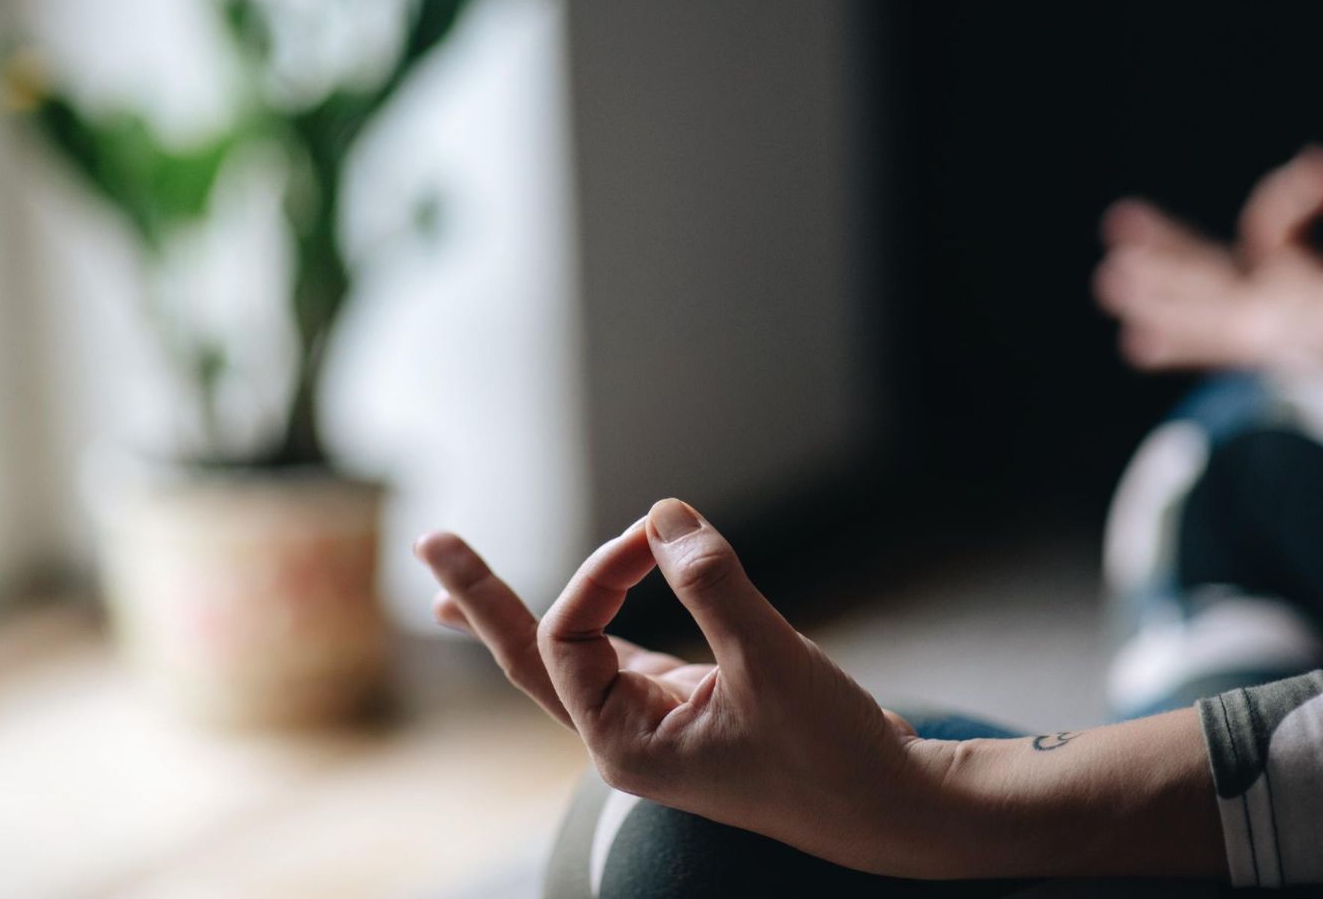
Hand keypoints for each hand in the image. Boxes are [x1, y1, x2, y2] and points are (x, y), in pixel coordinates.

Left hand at [417, 499, 1226, 879]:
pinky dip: (594, 617)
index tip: (660, 536)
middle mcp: (625, 734)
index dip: (602, 573)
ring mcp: (654, 718)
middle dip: (483, 600)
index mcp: (625, 744)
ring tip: (452, 586)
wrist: (892, 808)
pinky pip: (619, 650)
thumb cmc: (834, 755)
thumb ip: (714, 584)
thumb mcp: (773, 664)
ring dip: (515, 615)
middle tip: (430, 544)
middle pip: (531, 659)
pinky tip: (582, 601)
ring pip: (569, 655)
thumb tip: (663, 514)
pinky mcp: (688, 700)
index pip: (571, 636)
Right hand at [1094, 147, 1322, 390]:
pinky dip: (1179, 343)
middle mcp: (1266, 308)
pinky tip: (1136, 343)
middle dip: (1162, 250)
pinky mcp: (1273, 354)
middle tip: (1117, 222)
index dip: (1286, 198)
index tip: (1319, 176)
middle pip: (1202, 273)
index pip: (1262, 229)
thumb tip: (1317, 160)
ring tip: (1109, 280)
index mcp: (1291, 280)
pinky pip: (1219, 342)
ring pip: (1200, 306)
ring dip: (1155, 295)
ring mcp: (1263, 333)